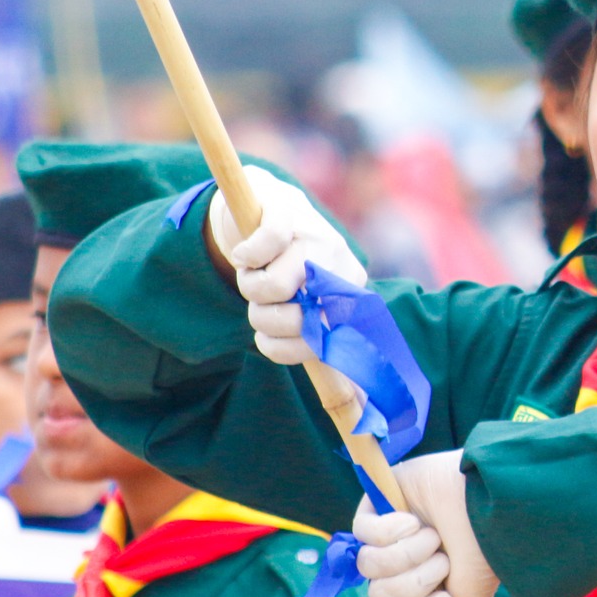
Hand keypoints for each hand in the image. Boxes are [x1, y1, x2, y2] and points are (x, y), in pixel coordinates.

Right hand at [207, 165, 365, 366]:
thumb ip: (311, 335)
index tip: (270, 337)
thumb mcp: (302, 301)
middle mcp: (338, 260)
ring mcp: (315, 233)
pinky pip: (262, 247)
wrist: (268, 202)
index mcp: (348, 288)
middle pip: (295, 318)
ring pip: (271, 288)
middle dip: (265, 318)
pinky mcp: (286, 211)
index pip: (324, 339)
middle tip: (260, 302)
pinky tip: (246, 254)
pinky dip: (245, 258)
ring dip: (248, 288)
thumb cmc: (284, 264)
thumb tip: (350, 394)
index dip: (290, 347)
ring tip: (253, 273)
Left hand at [352, 450, 501, 596]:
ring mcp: (384, 535)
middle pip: (381, 595)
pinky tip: (412, 515)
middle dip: (415, 579)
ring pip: (370, 566)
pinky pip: (362, 532)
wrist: (486, 496)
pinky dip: (392, 527)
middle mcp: (400, 564)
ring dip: (408, 552)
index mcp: (420, 587)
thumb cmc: (484, 543)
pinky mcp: (373, 506)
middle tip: (440, 558)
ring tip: (430, 534)